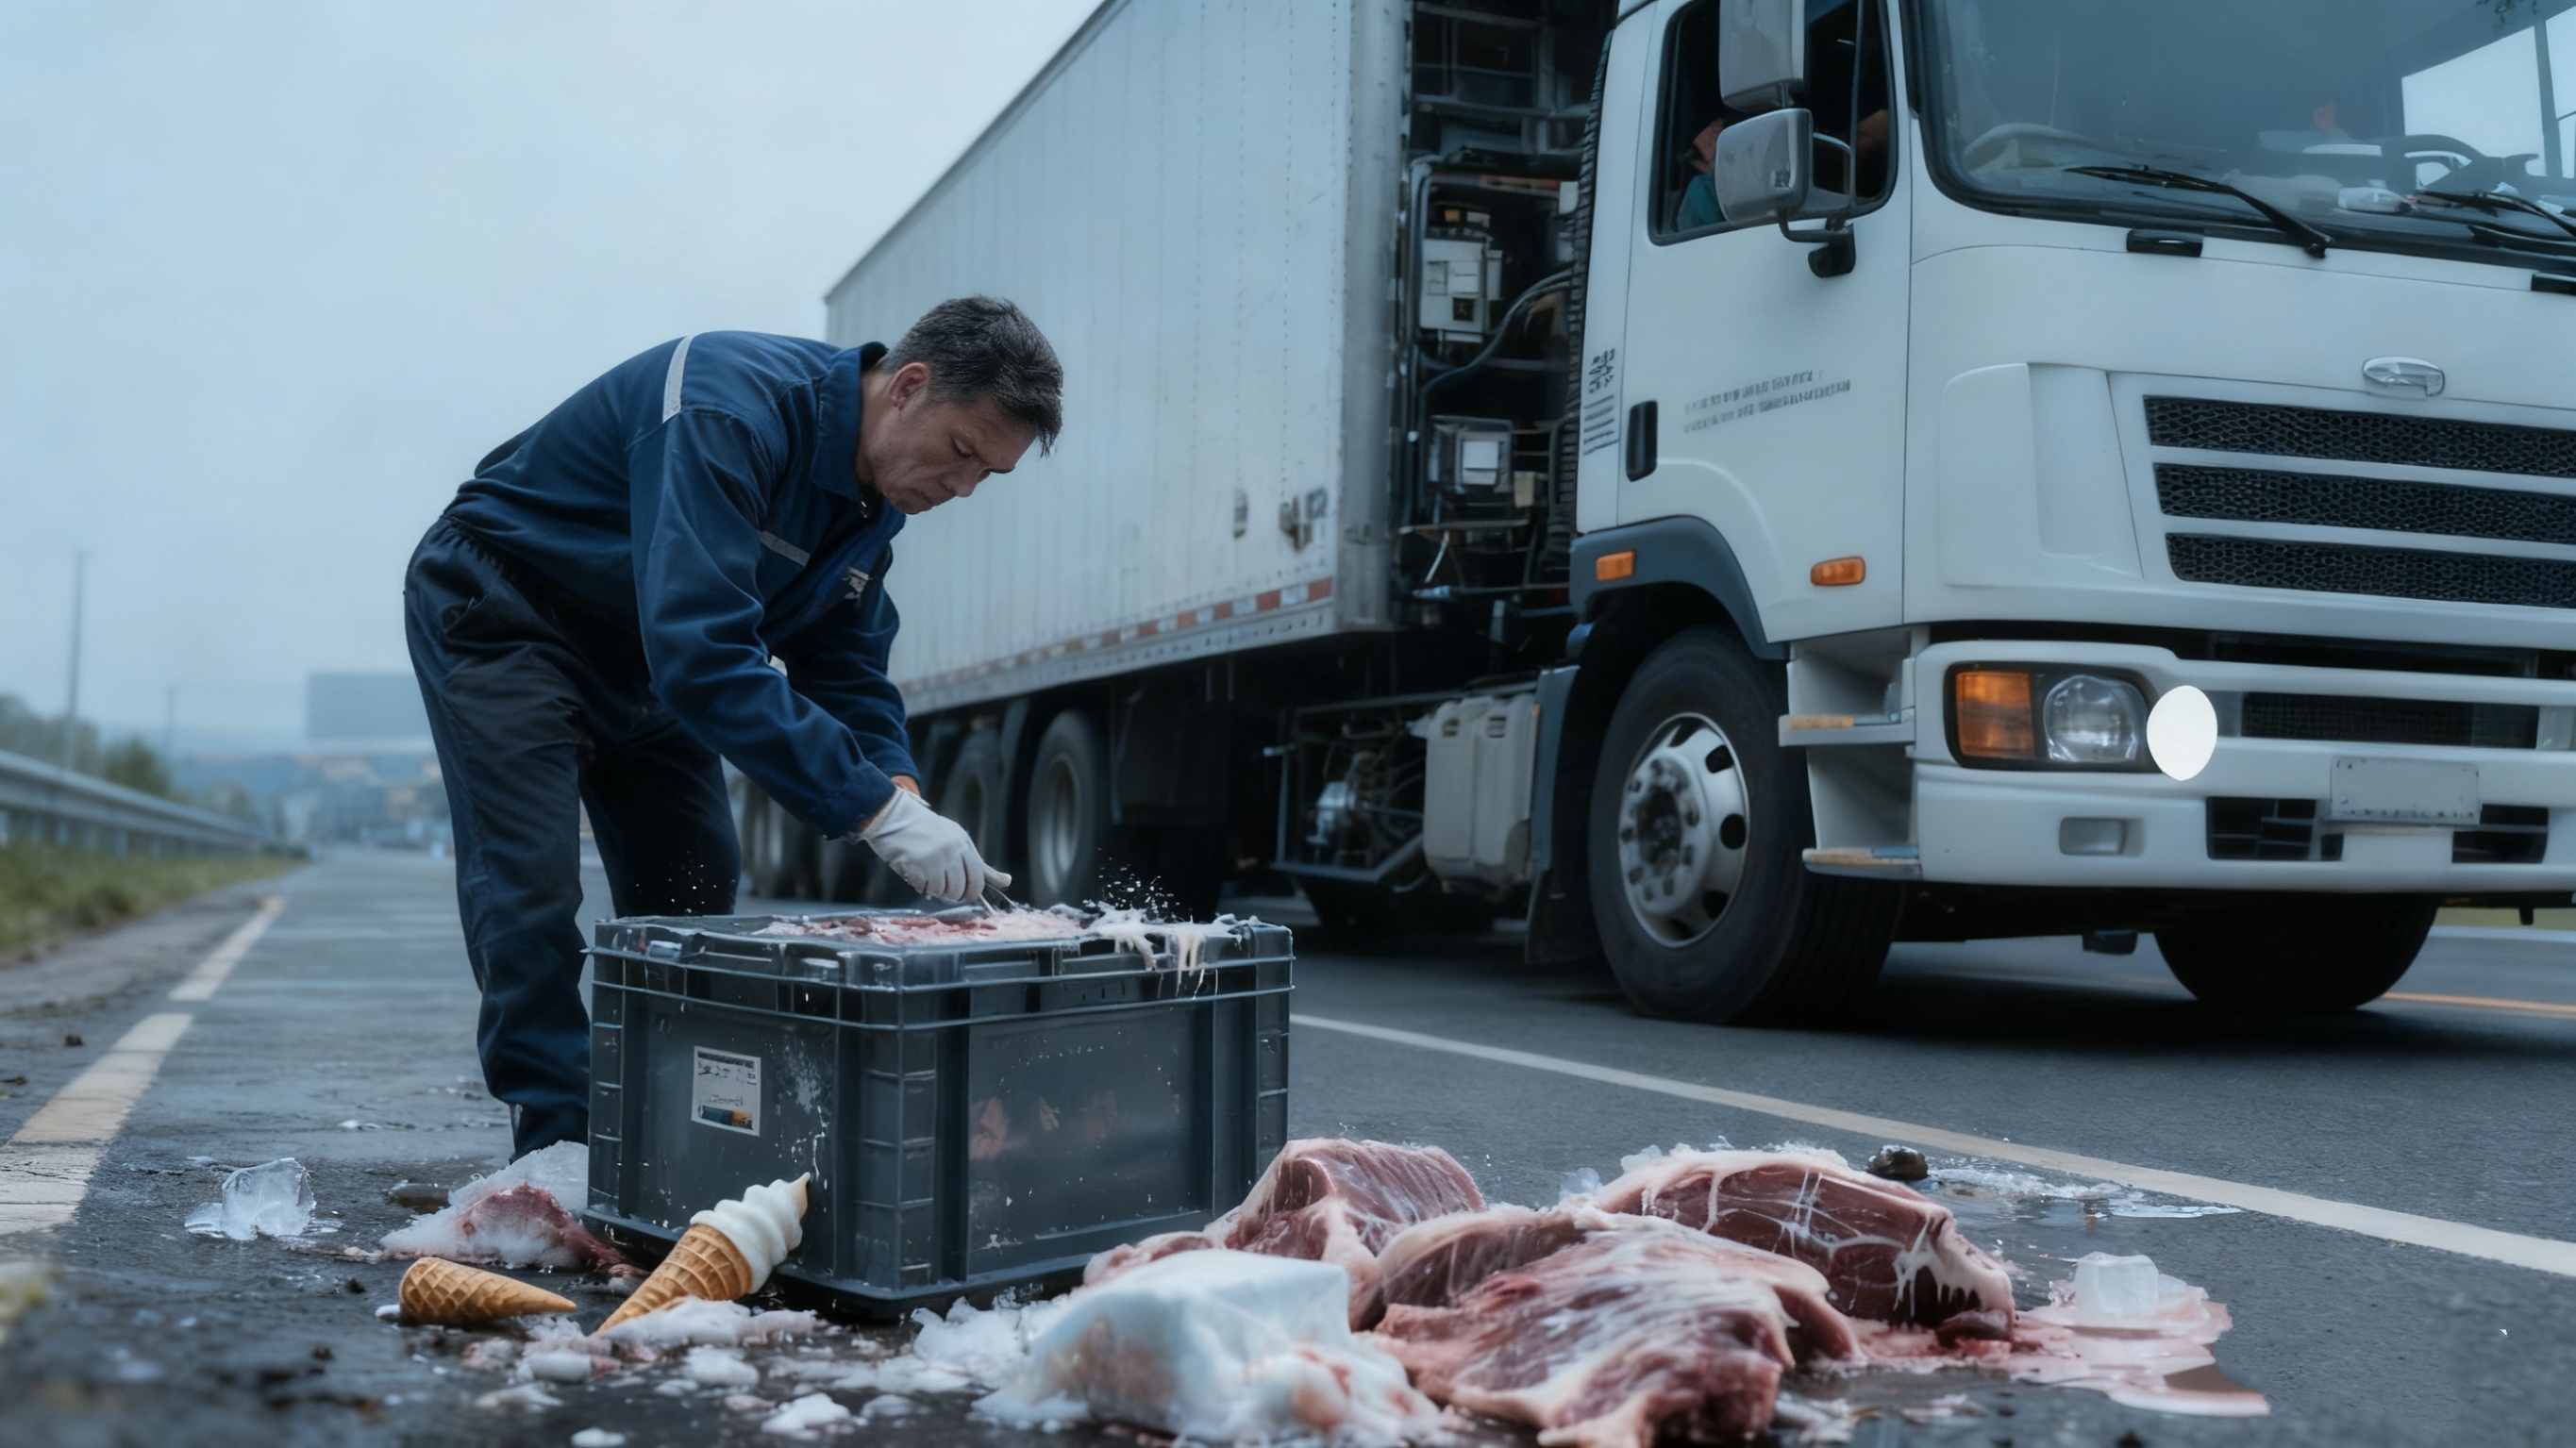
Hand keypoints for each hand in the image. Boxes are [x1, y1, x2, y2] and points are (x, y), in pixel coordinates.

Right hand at [857, 789, 995, 902]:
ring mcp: (935, 858)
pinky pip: (925, 889)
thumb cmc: (923, 829)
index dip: (973, 891)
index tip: (966, 895)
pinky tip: (915, 874)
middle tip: (943, 890)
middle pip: (962, 888)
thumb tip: (1006, 882)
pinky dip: (921, 887)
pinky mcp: (918, 865)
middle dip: (954, 895)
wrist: (892, 815)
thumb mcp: (954, 839)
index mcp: (963, 842)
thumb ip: (979, 864)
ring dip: (936, 891)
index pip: (978, 876)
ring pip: (944, 891)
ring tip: (927, 878)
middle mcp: (952, 849)